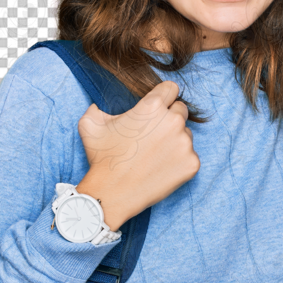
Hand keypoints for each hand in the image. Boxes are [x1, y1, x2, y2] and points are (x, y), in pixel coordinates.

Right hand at [76, 81, 200, 230]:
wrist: (113, 193)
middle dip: (169, 119)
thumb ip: (96, 108)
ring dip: (175, 141)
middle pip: (181, 110)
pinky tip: (161, 168)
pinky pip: (190, 156)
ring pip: (186, 134)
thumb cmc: (103, 158)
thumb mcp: (90, 126)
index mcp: (152, 106)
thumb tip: (96, 106)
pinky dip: (179, 161)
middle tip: (153, 136)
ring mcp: (185, 143)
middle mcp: (173, 121)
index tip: (157, 109)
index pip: (170, 89)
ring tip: (154, 156)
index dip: (163, 97)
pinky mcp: (192, 163)